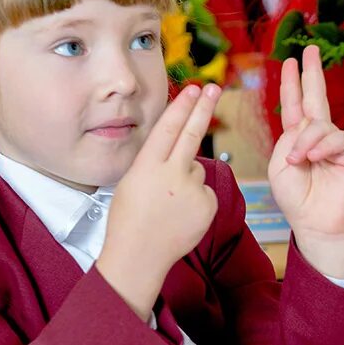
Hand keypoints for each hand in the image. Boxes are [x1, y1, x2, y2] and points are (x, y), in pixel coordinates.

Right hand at [96, 83, 220, 319]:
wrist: (139, 256)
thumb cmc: (130, 219)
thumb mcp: (133, 181)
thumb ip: (157, 163)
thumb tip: (181, 150)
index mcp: (147, 167)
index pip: (168, 129)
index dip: (182, 107)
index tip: (194, 89)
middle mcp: (172, 175)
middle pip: (192, 134)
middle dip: (203, 108)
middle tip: (214, 88)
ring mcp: (192, 191)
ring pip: (197, 169)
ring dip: (188, 179)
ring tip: (168, 204)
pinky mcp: (208, 206)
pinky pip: (205, 192)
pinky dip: (197, 199)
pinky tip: (181, 214)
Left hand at [268, 45, 343, 278]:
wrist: (314, 221)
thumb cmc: (295, 197)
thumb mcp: (280, 166)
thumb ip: (289, 141)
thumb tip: (309, 128)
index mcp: (297, 137)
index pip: (294, 104)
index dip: (292, 82)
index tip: (291, 61)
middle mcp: (318, 135)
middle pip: (315, 96)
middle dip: (312, 73)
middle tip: (311, 50)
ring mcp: (336, 142)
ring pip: (319, 124)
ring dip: (305, 142)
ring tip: (299, 161)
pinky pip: (336, 138)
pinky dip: (321, 147)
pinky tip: (313, 159)